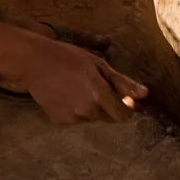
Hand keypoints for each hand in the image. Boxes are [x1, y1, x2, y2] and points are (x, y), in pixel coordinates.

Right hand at [8, 34, 148, 124]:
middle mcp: (87, 110)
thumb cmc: (68, 58)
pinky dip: (76, 110)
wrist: (34, 62)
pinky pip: (76, 120)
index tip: (123, 98)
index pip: (123, 115)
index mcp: (99, 94)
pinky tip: (66, 95)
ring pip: (92, 118)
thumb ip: (122, 82)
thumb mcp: (99, 65)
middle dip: (108, 105)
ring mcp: (72, 118)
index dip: (126, 108)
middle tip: (94, 85)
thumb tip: (145, 94)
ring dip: (91, 108)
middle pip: (108, 117)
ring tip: (77, 88)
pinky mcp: (59, 121)